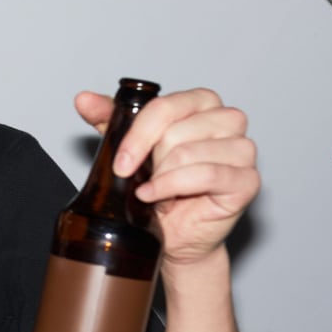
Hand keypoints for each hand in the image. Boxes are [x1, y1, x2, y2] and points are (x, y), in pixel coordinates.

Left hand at [74, 87, 259, 268]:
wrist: (173, 233)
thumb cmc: (158, 186)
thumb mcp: (129, 148)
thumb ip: (110, 119)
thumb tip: (83, 99)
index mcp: (202, 102)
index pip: (165, 106)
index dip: (138, 135)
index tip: (120, 162)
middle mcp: (229, 120)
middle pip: (175, 131)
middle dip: (151, 162)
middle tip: (147, 179)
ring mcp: (244, 150)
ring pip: (188, 153)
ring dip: (163, 178)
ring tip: (158, 191)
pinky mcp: (248, 180)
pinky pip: (207, 175)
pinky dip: (174, 187)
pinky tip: (159, 198)